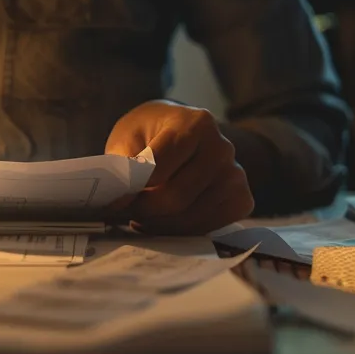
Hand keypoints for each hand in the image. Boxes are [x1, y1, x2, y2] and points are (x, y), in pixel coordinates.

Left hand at [104, 100, 253, 234]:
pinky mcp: (241, 199)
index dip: (131, 190)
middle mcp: (222, 147)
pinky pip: (208, 227)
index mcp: (195, 123)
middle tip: (124, 212)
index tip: (113, 201)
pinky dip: (180, 230)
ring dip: (159, 224)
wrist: (178, 132)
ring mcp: (235, 174)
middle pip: (175, 197)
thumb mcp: (127, 138)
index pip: (158, 167)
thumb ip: (123, 165)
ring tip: (140, 216)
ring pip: (190, 217)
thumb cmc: (150, 134)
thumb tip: (118, 196)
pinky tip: (163, 220)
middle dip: (144, 210)